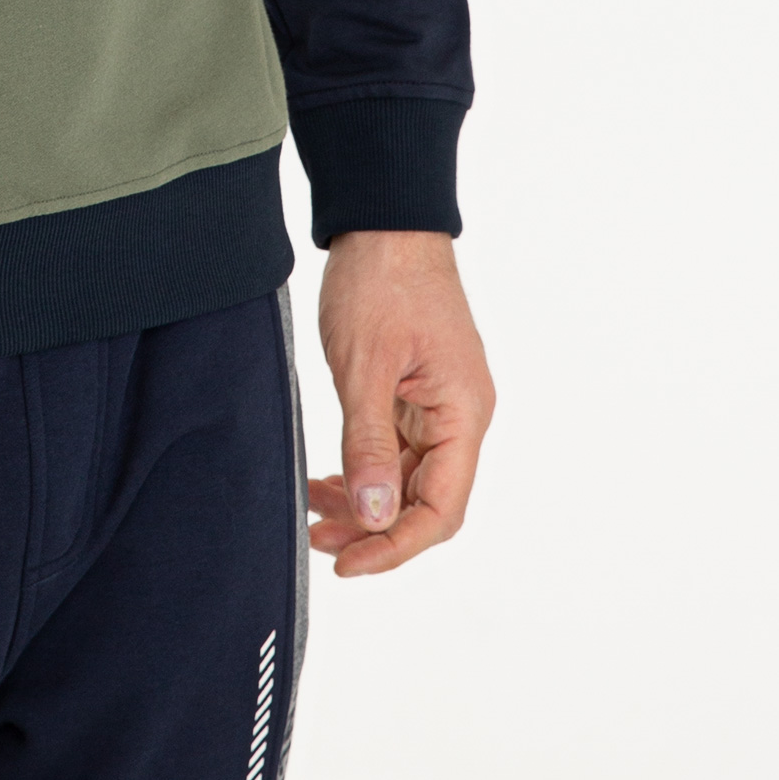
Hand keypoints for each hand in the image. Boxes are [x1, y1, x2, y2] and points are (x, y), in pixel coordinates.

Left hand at [307, 229, 493, 577]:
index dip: (395, 546)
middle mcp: (461, 415)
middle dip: (375, 529)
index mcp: (463, 413)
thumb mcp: (365, 364)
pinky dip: (365, 468)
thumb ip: (369, 443)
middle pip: (427, 501)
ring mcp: (440, 402)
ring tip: (315, 514)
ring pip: (409, 478)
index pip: (440, 509)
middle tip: (319, 539)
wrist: (384, 217)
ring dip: (366, 502)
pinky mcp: (417, 388)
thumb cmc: (380, 279)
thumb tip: (376, 516)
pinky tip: (329, 478)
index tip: (348, 562)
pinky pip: (398, 448)